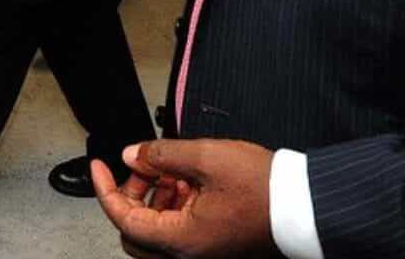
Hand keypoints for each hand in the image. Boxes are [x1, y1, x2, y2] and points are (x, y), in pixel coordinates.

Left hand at [92, 140, 279, 258]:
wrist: (305, 206)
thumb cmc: (265, 188)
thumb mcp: (206, 157)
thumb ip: (161, 155)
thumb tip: (131, 155)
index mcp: (182, 241)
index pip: (124, 218)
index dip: (105, 189)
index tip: (99, 167)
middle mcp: (189, 254)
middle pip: (137, 230)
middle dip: (132, 194)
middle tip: (140, 166)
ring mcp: (203, 252)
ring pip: (158, 231)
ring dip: (156, 197)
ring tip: (171, 169)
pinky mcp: (215, 246)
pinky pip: (180, 230)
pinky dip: (175, 204)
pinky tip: (188, 180)